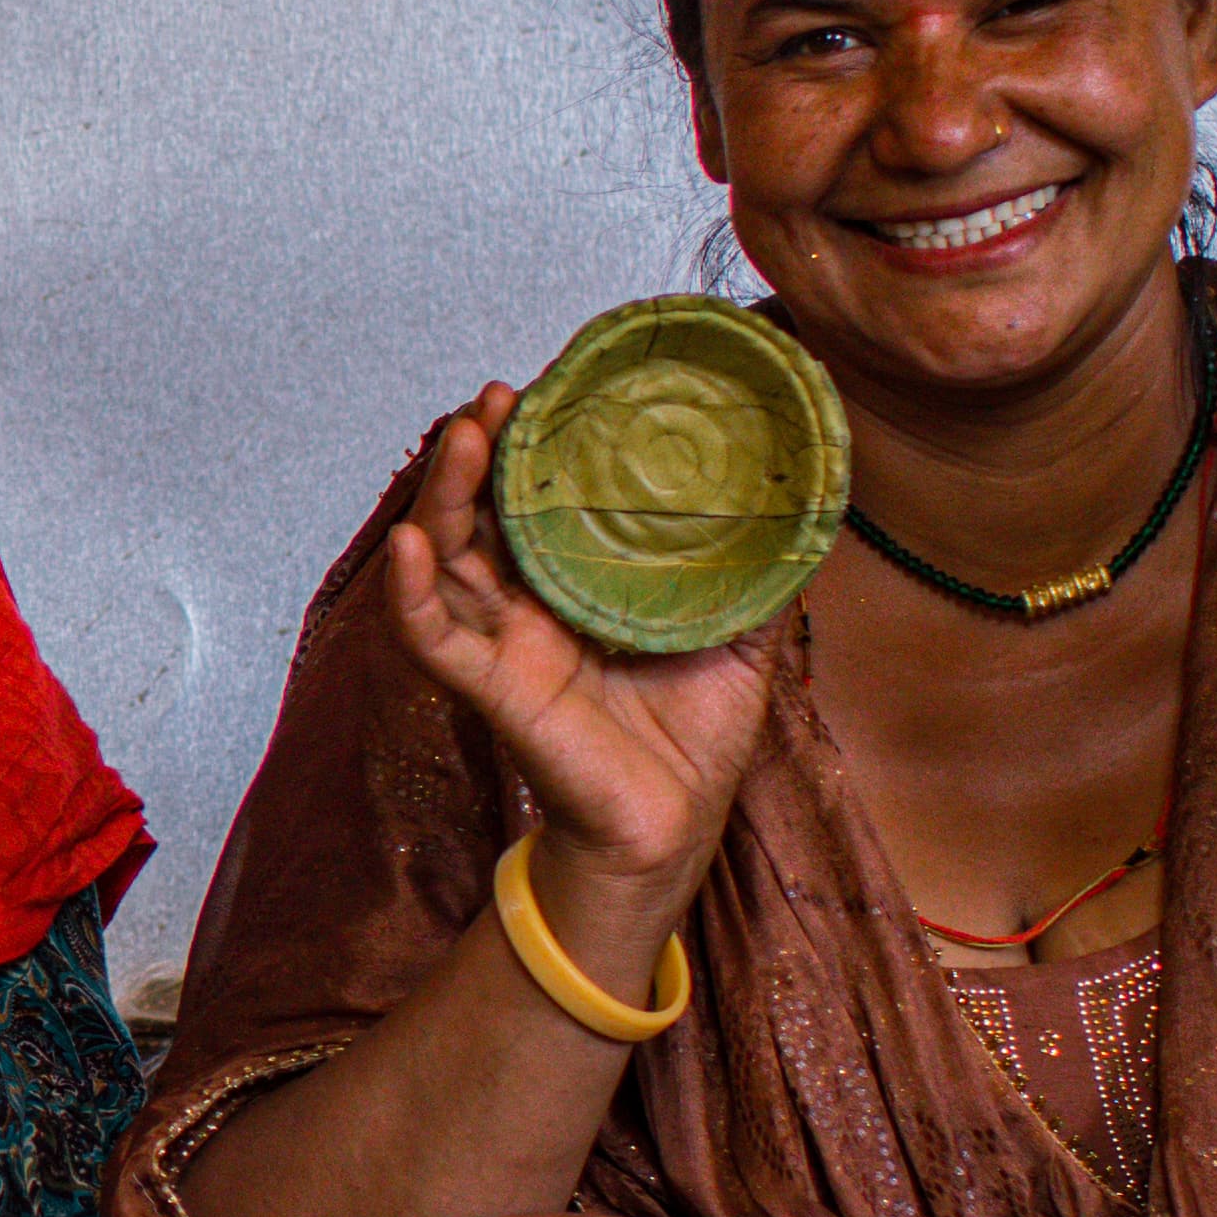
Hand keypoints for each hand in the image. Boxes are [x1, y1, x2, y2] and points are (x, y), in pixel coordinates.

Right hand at [379, 390, 782, 894]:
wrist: (674, 830)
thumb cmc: (693, 742)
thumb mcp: (743, 638)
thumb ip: (761, 574)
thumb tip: (807, 502)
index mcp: (580, 585)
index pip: (544, 498)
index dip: (540, 443)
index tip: (554, 386)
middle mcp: (531, 605)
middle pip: (484, 511)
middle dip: (483, 449)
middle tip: (498, 396)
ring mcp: (506, 643)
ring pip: (448, 557)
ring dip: (444, 494)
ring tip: (460, 436)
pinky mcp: (495, 689)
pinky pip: (435, 639)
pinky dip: (411, 595)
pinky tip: (409, 548)